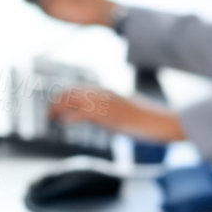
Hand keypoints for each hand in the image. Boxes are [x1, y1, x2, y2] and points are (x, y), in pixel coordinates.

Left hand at [48, 88, 184, 141]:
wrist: (162, 121)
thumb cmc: (146, 120)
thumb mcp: (121, 113)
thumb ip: (105, 113)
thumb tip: (91, 119)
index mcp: (106, 92)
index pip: (77, 89)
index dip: (63, 97)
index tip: (54, 106)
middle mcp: (103, 94)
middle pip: (71, 91)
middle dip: (56, 102)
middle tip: (48, 114)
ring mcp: (106, 103)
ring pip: (73, 99)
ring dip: (58, 108)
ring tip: (51, 118)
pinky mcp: (108, 115)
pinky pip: (82, 113)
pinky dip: (69, 117)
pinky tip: (63, 122)